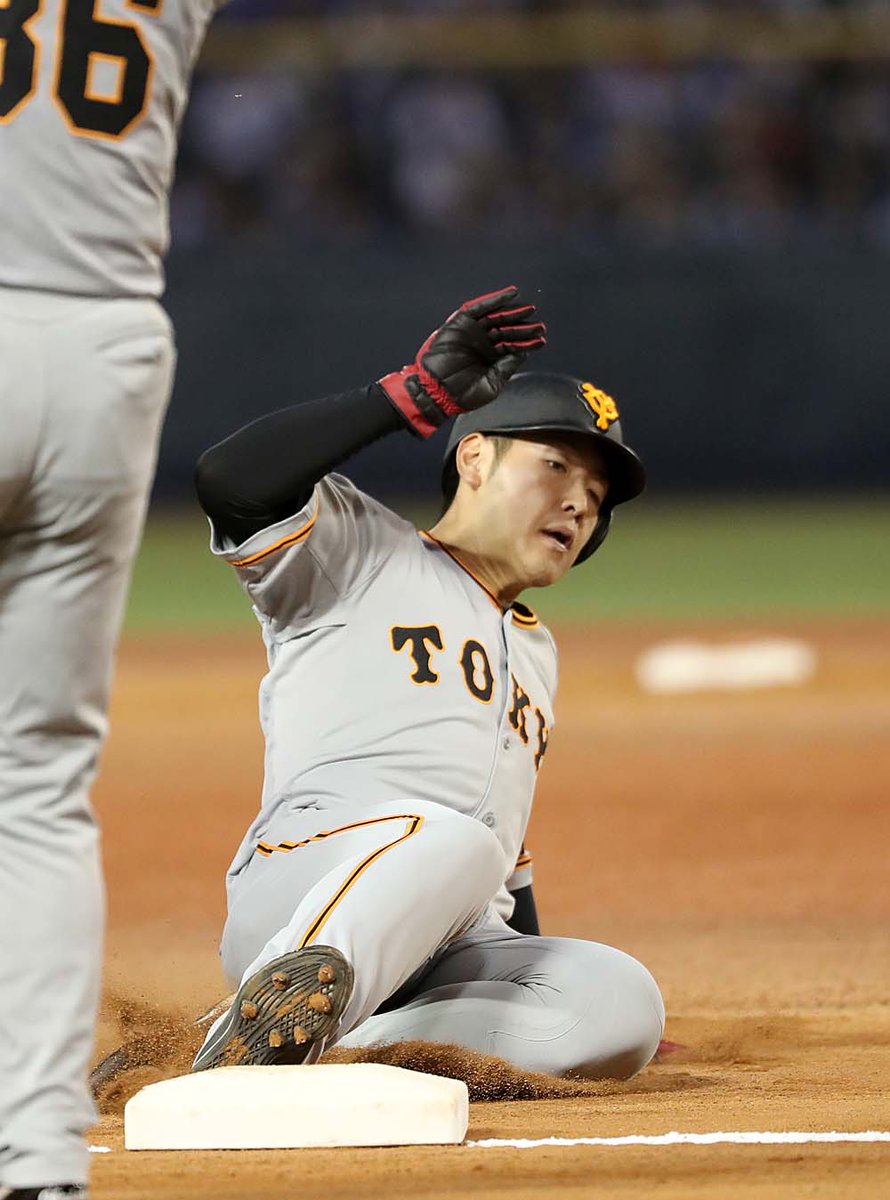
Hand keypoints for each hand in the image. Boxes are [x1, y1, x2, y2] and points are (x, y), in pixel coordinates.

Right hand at [378, 285, 546, 437]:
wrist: (437, 394)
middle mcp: (482, 343)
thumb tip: (522, 353)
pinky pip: (479, 308)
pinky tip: (512, 294)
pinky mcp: (460, 323)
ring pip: (496, 317)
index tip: (542, 339)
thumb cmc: (462, 396)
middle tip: (539, 326)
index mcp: (490, 358)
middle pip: (507, 330)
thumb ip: (506, 368)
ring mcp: (472, 332)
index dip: (528, 342)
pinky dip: (495, 300)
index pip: (513, 346)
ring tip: (529, 309)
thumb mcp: (491, 385)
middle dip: (524, 327)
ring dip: (513, 312)